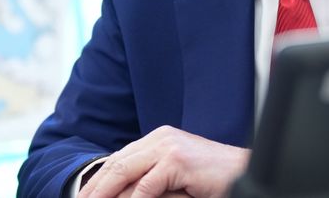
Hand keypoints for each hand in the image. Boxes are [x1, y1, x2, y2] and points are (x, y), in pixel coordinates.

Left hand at [79, 126, 248, 197]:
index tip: (84, 197)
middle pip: (115, 163)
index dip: (98, 180)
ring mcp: (168, 146)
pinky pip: (146, 186)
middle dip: (94, 188)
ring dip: (103, 193)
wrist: (244, 172)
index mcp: (158, 138)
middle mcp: (160, 137)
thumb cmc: (212, 180)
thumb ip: (150, 182)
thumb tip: (120, 194)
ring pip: (123, 171)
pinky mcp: (177, 160)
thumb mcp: (174, 179)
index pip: (119, 159)